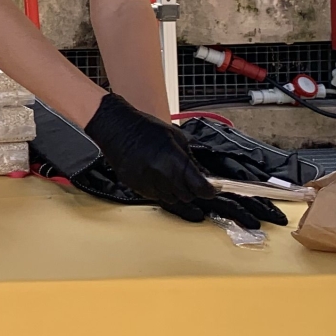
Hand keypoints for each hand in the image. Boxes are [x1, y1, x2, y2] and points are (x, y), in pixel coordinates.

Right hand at [84, 93, 283, 226]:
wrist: (115, 128)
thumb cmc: (145, 128)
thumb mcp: (176, 139)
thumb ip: (191, 160)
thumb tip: (204, 175)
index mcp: (175, 163)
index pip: (202, 190)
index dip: (212, 193)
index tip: (216, 193)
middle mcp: (163, 178)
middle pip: (191, 198)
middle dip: (201, 198)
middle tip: (220, 204)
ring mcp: (149, 186)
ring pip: (177, 203)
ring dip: (188, 202)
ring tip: (201, 208)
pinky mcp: (139, 189)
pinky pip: (161, 201)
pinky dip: (171, 201)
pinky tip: (181, 203)